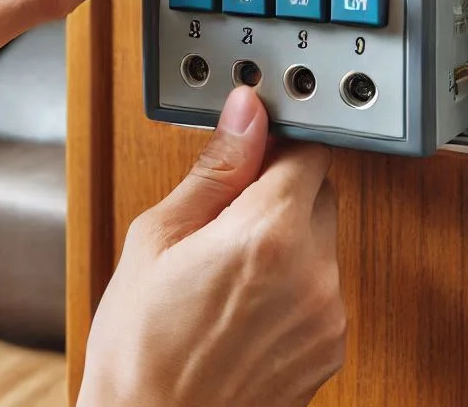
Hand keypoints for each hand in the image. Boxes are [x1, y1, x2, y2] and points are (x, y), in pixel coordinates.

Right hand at [79, 87, 345, 406]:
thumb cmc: (139, 347)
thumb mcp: (158, 236)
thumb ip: (215, 168)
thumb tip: (244, 115)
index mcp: (268, 236)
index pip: (308, 149)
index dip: (273, 141)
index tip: (247, 145)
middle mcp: (314, 276)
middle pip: (320, 191)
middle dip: (277, 186)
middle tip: (222, 211)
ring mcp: (327, 319)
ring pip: (320, 240)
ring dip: (285, 235)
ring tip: (223, 263)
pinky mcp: (328, 350)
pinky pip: (320, 287)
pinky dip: (292, 279)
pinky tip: (240, 297)